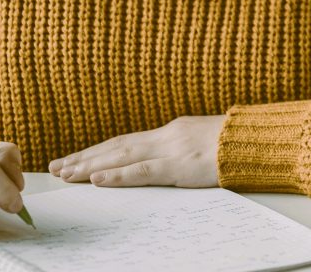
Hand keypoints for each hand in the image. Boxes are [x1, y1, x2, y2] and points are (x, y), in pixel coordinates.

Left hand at [48, 115, 225, 187]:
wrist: (254, 141)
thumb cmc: (233, 146)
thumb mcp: (200, 144)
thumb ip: (178, 150)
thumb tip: (160, 160)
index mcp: (168, 132)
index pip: (123, 141)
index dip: (97, 149)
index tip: (73, 158)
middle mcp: (163, 136)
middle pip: (115, 146)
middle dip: (83, 157)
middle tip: (55, 166)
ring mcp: (169, 150)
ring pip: (120, 156)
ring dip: (90, 165)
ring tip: (65, 173)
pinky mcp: (178, 166)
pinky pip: (141, 171)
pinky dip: (116, 174)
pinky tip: (96, 178)